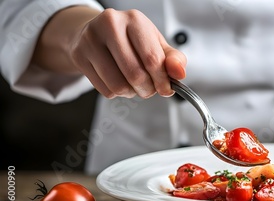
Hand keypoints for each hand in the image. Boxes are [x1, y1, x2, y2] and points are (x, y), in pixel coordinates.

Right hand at [33, 7, 185, 98]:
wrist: (95, 32)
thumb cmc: (130, 39)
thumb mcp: (156, 44)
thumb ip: (173, 59)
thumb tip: (179, 73)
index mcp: (135, 20)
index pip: (152, 59)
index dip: (162, 80)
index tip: (166, 89)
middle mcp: (111, 25)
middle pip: (135, 74)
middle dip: (147, 89)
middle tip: (150, 89)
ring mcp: (91, 40)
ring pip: (119, 85)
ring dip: (132, 93)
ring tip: (134, 86)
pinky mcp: (79, 56)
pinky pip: (105, 90)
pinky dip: (117, 93)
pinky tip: (119, 82)